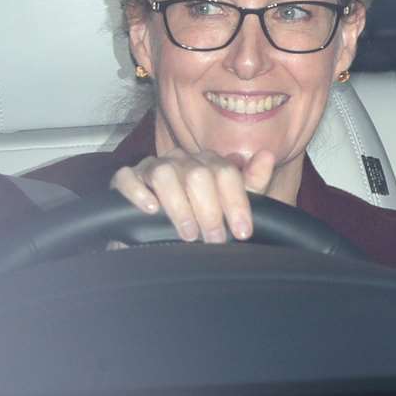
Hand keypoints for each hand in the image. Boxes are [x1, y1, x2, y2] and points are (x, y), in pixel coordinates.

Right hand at [110, 150, 276, 243]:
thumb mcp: (230, 204)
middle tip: (214, 239)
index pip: (226, 173)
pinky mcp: (126, 178)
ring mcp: (152, 166)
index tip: (242, 232)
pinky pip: (127, 178)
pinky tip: (151, 210)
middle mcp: (181, 160)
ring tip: (188, 233)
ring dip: (178, 206)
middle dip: (209, 211)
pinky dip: (138, 193)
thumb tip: (268, 156)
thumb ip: (253, 183)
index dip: (236, 203)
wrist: (156, 234)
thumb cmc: (200, 217)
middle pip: (198, 175)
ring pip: (164, 174)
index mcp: (208, 163)